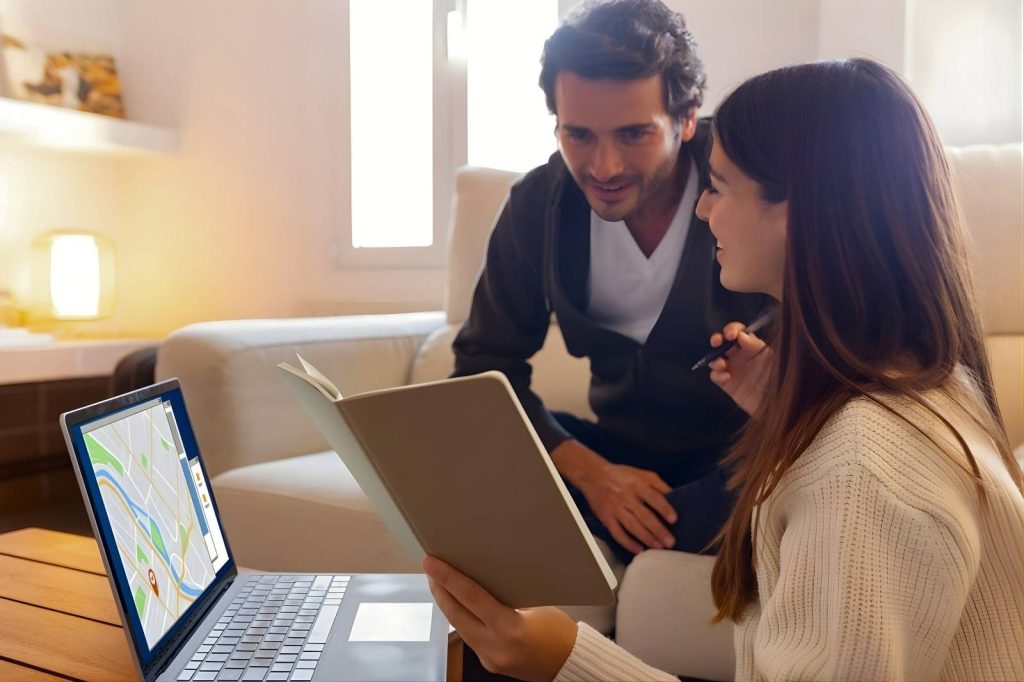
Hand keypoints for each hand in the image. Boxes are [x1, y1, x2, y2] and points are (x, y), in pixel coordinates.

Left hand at [422, 556, 577, 681]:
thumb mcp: (536, 606)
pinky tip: (459, 604)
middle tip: (430, 568)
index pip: (471, 597)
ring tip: (440, 582)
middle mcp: (495, 646)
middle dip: (439, 590)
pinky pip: (469, 636)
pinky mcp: (489, 663)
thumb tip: (482, 576)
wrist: (570, 664)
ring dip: (448, 604)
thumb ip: (507, 595)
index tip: (430, 563)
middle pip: (456, 614)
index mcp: (510, 628)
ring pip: (459, 627)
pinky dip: (462, 618)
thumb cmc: (560, 631)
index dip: (448, 577)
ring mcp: (489, 658)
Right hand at [552, 440, 676, 553]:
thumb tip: (674, 497)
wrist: (593, 475)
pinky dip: (628, 543)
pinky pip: (618, 533)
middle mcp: (626, 497)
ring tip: (658, 547)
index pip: (653, 497)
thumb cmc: (621, 475)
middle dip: (658, 530)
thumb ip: (658, 484)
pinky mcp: (606, 518)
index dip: (664, 509)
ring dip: (646, 538)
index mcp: (637, 484)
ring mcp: (615, 508)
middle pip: (644, 516)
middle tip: (670, 541)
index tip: (674, 519)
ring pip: (632, 526)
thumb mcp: (641, 473)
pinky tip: (639, 549)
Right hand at [708, 321, 771, 415]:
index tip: (730, 334)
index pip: (739, 332)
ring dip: (715, 358)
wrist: (778, 406)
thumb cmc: (780, 381)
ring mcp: (734, 370)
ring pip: (716, 358)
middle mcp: (742, 356)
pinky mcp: (728, 385)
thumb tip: (741, 335)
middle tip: (716, 342)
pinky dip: (716, 374)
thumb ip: (755, 346)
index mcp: (753, 347)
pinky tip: (725, 377)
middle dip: (717, 339)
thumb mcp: (771, 360)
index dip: (732, 329)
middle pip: (724, 342)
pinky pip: (715, 376)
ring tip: (721, 364)